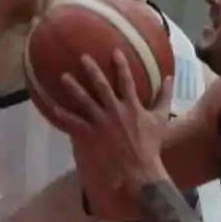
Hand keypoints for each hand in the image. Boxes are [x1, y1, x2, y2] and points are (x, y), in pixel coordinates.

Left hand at [34, 50, 173, 194]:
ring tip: (64, 76)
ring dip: (73, 87)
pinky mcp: (89, 135)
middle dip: (92, 70)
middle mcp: (115, 110)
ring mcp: (100, 123)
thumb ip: (165, 97)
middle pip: (101, 86)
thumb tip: (170, 78)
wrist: (138, 170)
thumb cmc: (151, 146)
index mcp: (132, 106)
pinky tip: (50, 106)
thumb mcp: (162, 120)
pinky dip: (61, 114)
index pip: (126, 81)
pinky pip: (72, 122)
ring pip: (84, 100)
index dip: (121, 65)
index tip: (114, 51)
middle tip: (83, 57)